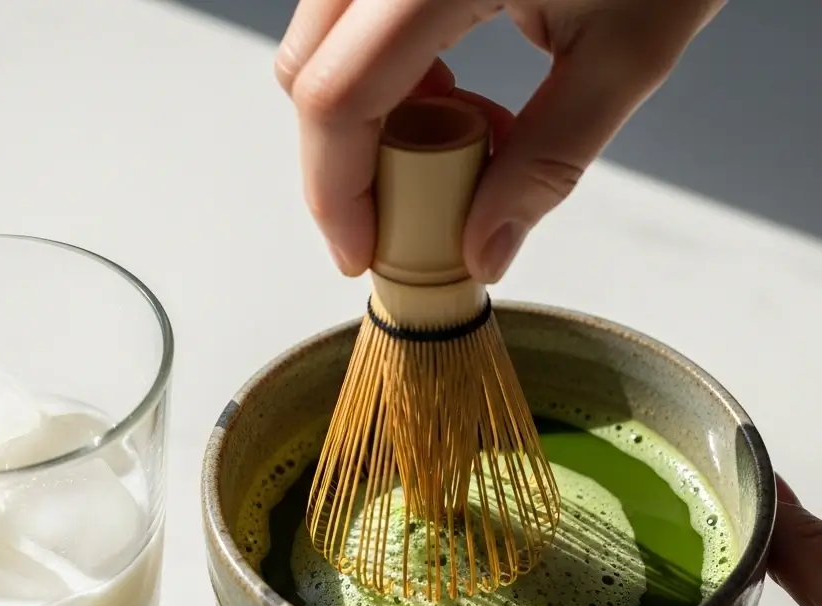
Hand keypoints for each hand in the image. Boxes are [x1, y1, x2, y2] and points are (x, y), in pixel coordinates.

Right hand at [276, 0, 723, 281]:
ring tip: (455, 137)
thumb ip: (545, 164)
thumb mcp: (625, 55)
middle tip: (408, 208)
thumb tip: (481, 253)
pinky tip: (450, 85)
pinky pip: (353, 15)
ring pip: (322, 43)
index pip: (336, 96)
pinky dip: (384, 69)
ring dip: (366, 115)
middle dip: (344, 162)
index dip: (335, 194)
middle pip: (308, 72)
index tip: (361, 253)